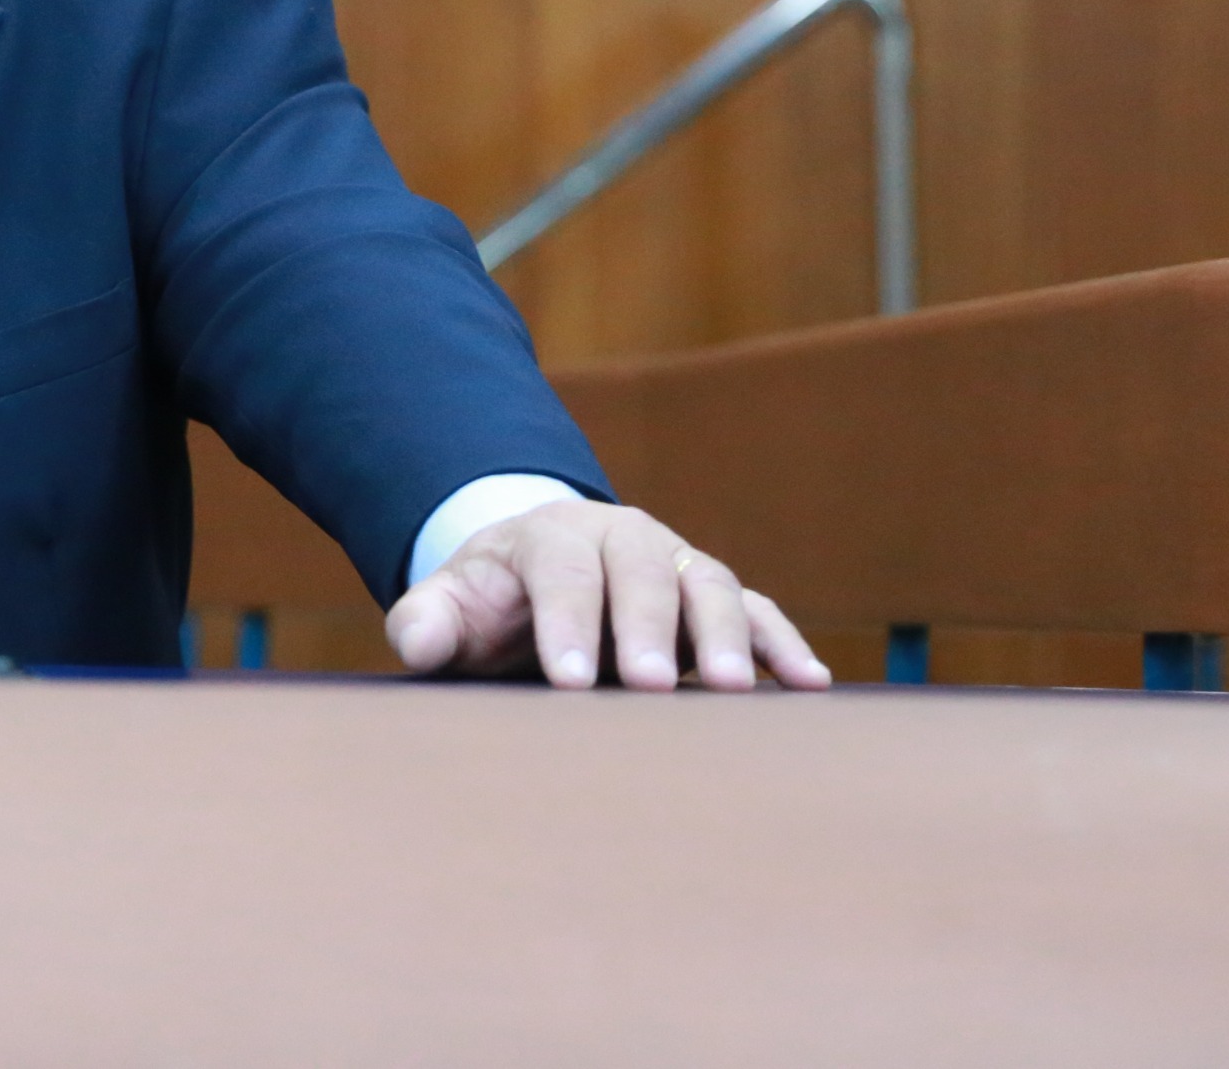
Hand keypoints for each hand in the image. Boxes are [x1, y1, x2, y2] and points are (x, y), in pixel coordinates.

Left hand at [384, 497, 828, 691]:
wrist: (537, 578)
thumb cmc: (492, 607)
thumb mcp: (451, 608)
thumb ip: (429, 622)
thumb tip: (418, 644)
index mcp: (550, 535)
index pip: (561, 570)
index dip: (565, 623)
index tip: (567, 681)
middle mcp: (620, 538)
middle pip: (639, 569)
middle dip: (646, 628)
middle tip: (648, 686)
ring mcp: (672, 562)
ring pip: (706, 584)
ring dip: (726, 635)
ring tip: (735, 692)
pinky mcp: (713, 596)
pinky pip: (756, 611)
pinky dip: (783, 643)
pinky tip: (809, 684)